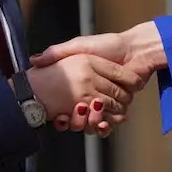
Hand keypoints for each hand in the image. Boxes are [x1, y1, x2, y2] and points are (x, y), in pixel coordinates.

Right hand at [31, 22, 166, 135]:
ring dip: (89, 124)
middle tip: (69, 116)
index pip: (65, 103)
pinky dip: (105, 127)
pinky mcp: (119, 106)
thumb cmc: (108, 44)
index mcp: (81, 83)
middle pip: (78, 116)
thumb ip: (57, 52)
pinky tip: (102, 124)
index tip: (55, 114)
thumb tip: (34, 61)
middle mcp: (91, 94)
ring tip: (86, 118)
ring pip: (92, 122)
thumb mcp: (78, 46)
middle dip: (74, 120)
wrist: (137, 50)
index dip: (59, 112)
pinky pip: (109, 123)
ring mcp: (105, 102)